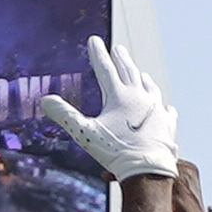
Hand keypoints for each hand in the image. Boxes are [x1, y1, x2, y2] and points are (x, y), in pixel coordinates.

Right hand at [39, 35, 179, 181]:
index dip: (98, 54)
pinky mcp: (167, 124)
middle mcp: (140, 97)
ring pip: (149, 87)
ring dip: (141, 78)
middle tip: (118, 49)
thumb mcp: (85, 134)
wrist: (147, 171)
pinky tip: (164, 105)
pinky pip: (166, 110)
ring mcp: (156, 109)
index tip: (94, 40)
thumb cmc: (116, 153)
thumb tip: (45, 100)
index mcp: (119, 96)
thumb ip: (65, 115)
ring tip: (140, 73)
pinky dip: (162, 105)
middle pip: (129, 72)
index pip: (106, 69)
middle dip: (122, 59)